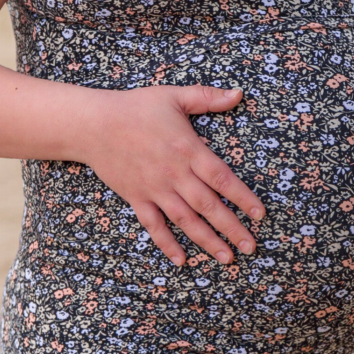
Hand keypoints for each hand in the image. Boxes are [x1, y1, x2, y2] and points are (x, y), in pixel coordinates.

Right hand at [80, 84, 262, 266]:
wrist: (93, 125)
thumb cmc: (135, 107)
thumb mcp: (174, 96)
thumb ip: (207, 97)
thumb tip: (238, 94)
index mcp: (188, 149)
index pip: (222, 179)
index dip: (243, 198)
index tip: (260, 215)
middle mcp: (175, 174)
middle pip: (209, 206)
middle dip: (232, 228)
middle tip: (251, 247)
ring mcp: (155, 189)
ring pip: (186, 220)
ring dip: (207, 241)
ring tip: (227, 259)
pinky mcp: (136, 198)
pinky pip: (154, 226)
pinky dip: (167, 244)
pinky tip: (181, 260)